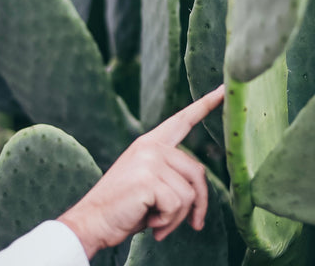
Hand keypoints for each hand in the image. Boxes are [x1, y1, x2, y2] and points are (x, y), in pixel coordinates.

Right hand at [58, 85, 224, 258]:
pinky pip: (177, 206)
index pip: (182, 121)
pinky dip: (167, 222)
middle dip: (198, 205)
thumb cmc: (124, 206)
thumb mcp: (149, 183)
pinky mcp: (148, 178)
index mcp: (150, 143)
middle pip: (198, 173)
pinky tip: (149, 222)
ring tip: (156, 222)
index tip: (223, 90)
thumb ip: (171, 175)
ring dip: (176, 218)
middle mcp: (151, 146)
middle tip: (192, 224)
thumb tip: (198, 190)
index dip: (204, 105)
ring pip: (189, 194)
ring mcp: (149, 160)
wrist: (91, 221)